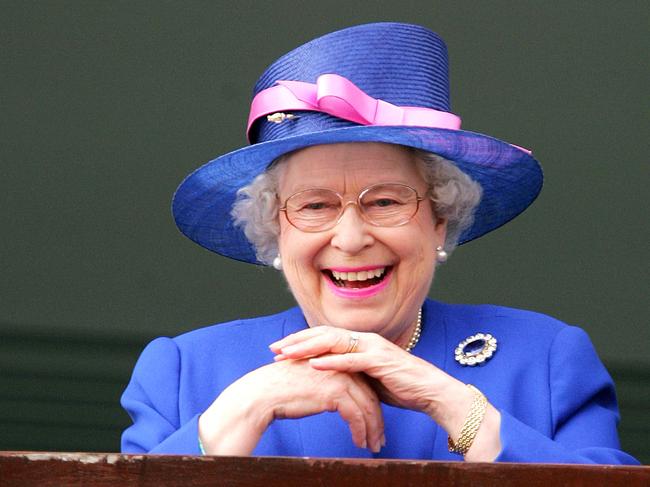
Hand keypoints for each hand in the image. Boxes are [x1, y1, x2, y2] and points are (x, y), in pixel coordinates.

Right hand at [199, 358, 383, 454]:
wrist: (264, 393)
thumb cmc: (283, 389)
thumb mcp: (312, 380)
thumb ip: (328, 383)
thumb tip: (340, 400)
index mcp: (337, 361)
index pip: (363, 383)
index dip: (371, 405)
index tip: (376, 423)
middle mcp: (342, 366)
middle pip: (369, 395)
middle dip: (377, 420)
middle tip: (380, 438)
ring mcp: (339, 377)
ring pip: (367, 407)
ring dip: (372, 429)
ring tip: (373, 445)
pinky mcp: (335, 392)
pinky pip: (356, 416)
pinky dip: (361, 432)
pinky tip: (359, 443)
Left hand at [270, 326, 501, 460]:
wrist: (429, 391)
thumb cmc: (399, 385)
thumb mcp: (367, 377)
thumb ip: (349, 371)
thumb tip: (326, 374)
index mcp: (360, 342)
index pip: (324, 336)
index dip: (300, 340)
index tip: (280, 348)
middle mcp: (364, 339)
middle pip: (323, 334)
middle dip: (297, 340)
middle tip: (274, 348)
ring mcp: (372, 348)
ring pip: (334, 342)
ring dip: (308, 348)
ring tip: (287, 354)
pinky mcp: (380, 361)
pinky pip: (352, 360)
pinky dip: (332, 362)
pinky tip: (314, 365)